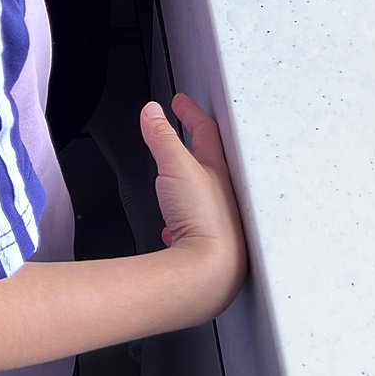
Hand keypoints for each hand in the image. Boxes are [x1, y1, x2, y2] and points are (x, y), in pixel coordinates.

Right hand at [145, 94, 247, 312]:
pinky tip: (171, 229)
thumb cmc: (202, 219)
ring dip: (187, 183)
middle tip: (184, 132)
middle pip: (209, 162)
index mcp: (217, 170)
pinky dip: (180, 221)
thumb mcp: (176, 166)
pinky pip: (192, 227)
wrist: (209, 272)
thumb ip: (162, 137)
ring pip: (201, 195)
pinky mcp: (204, 247)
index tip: (180, 102)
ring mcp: (214, 222)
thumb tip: (153, 111)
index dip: (191, 113)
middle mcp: (221, 195)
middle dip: (194, 146)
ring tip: (175, 178)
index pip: (206, 131)